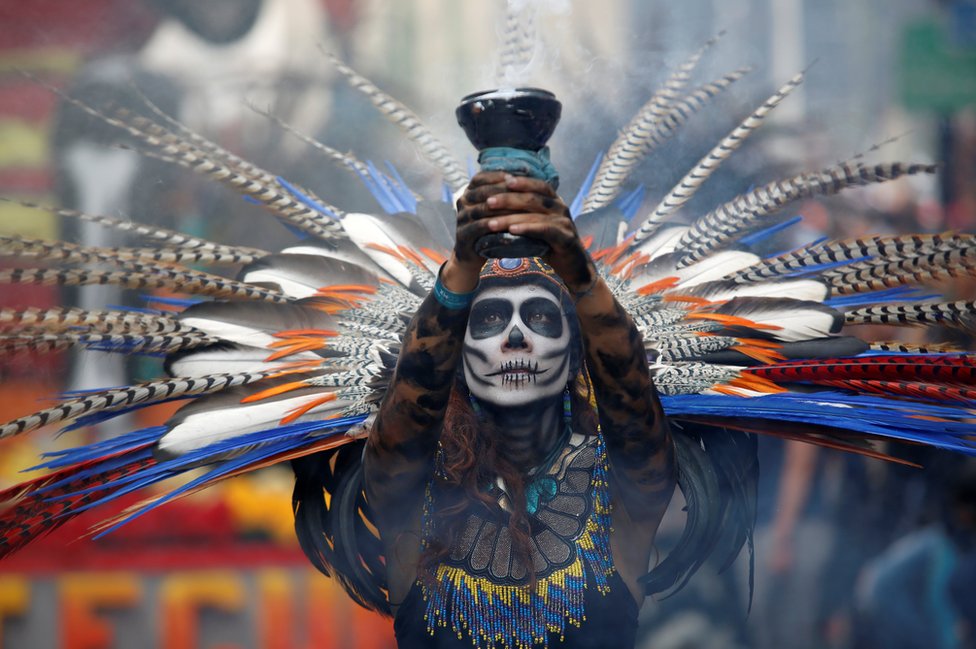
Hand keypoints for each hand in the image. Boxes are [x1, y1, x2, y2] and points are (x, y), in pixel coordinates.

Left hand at [455, 171, 595, 291]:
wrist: (573, 265)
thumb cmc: (550, 243)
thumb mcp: (537, 224)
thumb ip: (524, 213)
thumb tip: (496, 204)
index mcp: (554, 201)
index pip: (538, 185)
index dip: (522, 182)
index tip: (502, 180)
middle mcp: (561, 208)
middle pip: (533, 198)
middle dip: (509, 199)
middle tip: (488, 202)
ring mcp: (565, 222)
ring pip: (535, 215)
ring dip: (511, 218)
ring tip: (492, 222)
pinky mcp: (566, 238)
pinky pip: (545, 230)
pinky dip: (527, 229)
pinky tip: (512, 231)